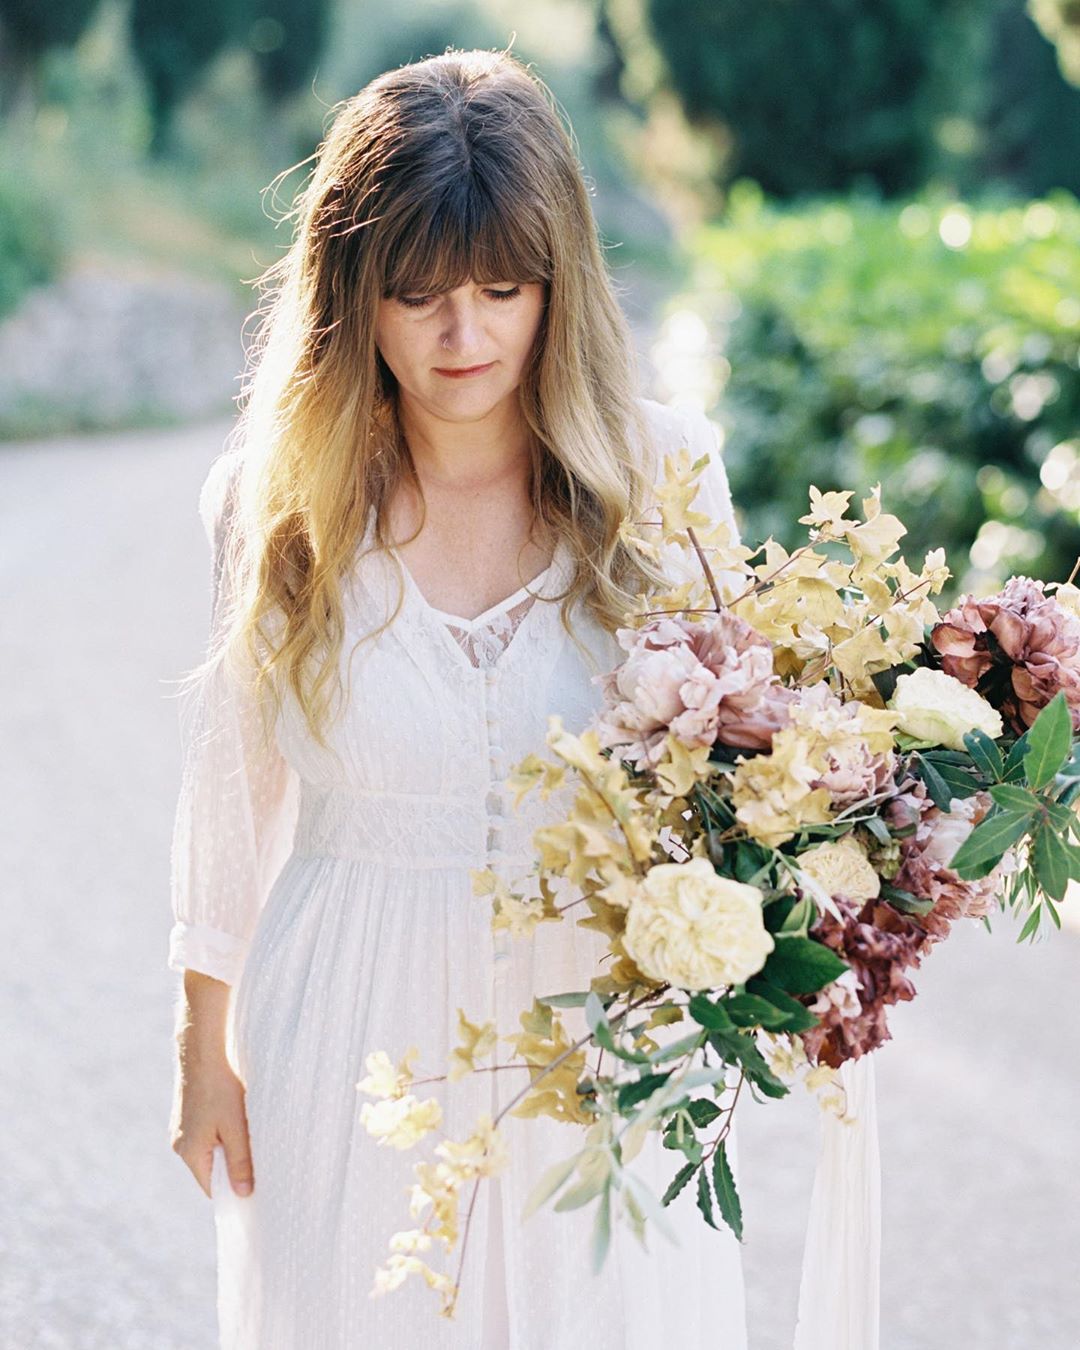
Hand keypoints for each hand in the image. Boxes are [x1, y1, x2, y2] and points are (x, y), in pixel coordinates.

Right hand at [171, 1054, 253, 1198]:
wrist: (202, 1053)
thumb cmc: (220, 1090)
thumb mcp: (236, 1128)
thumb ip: (240, 1161)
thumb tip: (243, 1193)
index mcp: (189, 1153)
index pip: (212, 1187)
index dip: (233, 1190)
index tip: (256, 1187)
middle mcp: (180, 1144)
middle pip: (211, 1169)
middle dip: (232, 1167)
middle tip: (258, 1159)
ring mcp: (181, 1129)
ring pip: (209, 1150)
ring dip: (228, 1147)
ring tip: (247, 1134)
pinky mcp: (187, 1115)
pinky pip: (206, 1134)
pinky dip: (221, 1133)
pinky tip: (235, 1118)